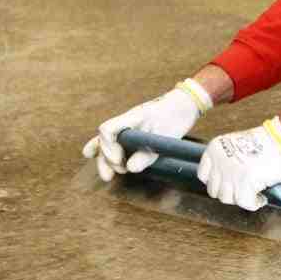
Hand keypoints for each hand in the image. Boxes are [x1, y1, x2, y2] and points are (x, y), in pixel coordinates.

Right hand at [82, 78, 210, 181]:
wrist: (185, 103)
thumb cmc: (177, 116)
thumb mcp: (166, 137)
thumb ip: (148, 154)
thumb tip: (129, 169)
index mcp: (133, 118)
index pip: (107, 130)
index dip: (107, 148)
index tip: (119, 162)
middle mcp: (126, 121)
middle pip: (104, 139)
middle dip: (104, 159)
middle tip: (113, 175)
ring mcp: (128, 126)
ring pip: (107, 141)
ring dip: (104, 158)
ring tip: (108, 176)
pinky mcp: (133, 132)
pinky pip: (115, 140)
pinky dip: (106, 150)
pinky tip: (95, 157)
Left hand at [198, 118, 280, 210]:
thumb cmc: (267, 143)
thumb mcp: (237, 145)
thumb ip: (226, 161)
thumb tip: (226, 182)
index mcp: (214, 149)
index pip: (203, 175)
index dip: (216, 183)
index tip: (227, 184)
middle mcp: (219, 161)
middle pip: (214, 190)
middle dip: (229, 193)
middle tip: (243, 190)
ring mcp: (230, 173)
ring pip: (227, 199)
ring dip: (241, 199)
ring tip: (253, 193)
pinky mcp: (244, 182)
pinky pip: (245, 203)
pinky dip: (254, 204)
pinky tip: (261, 198)